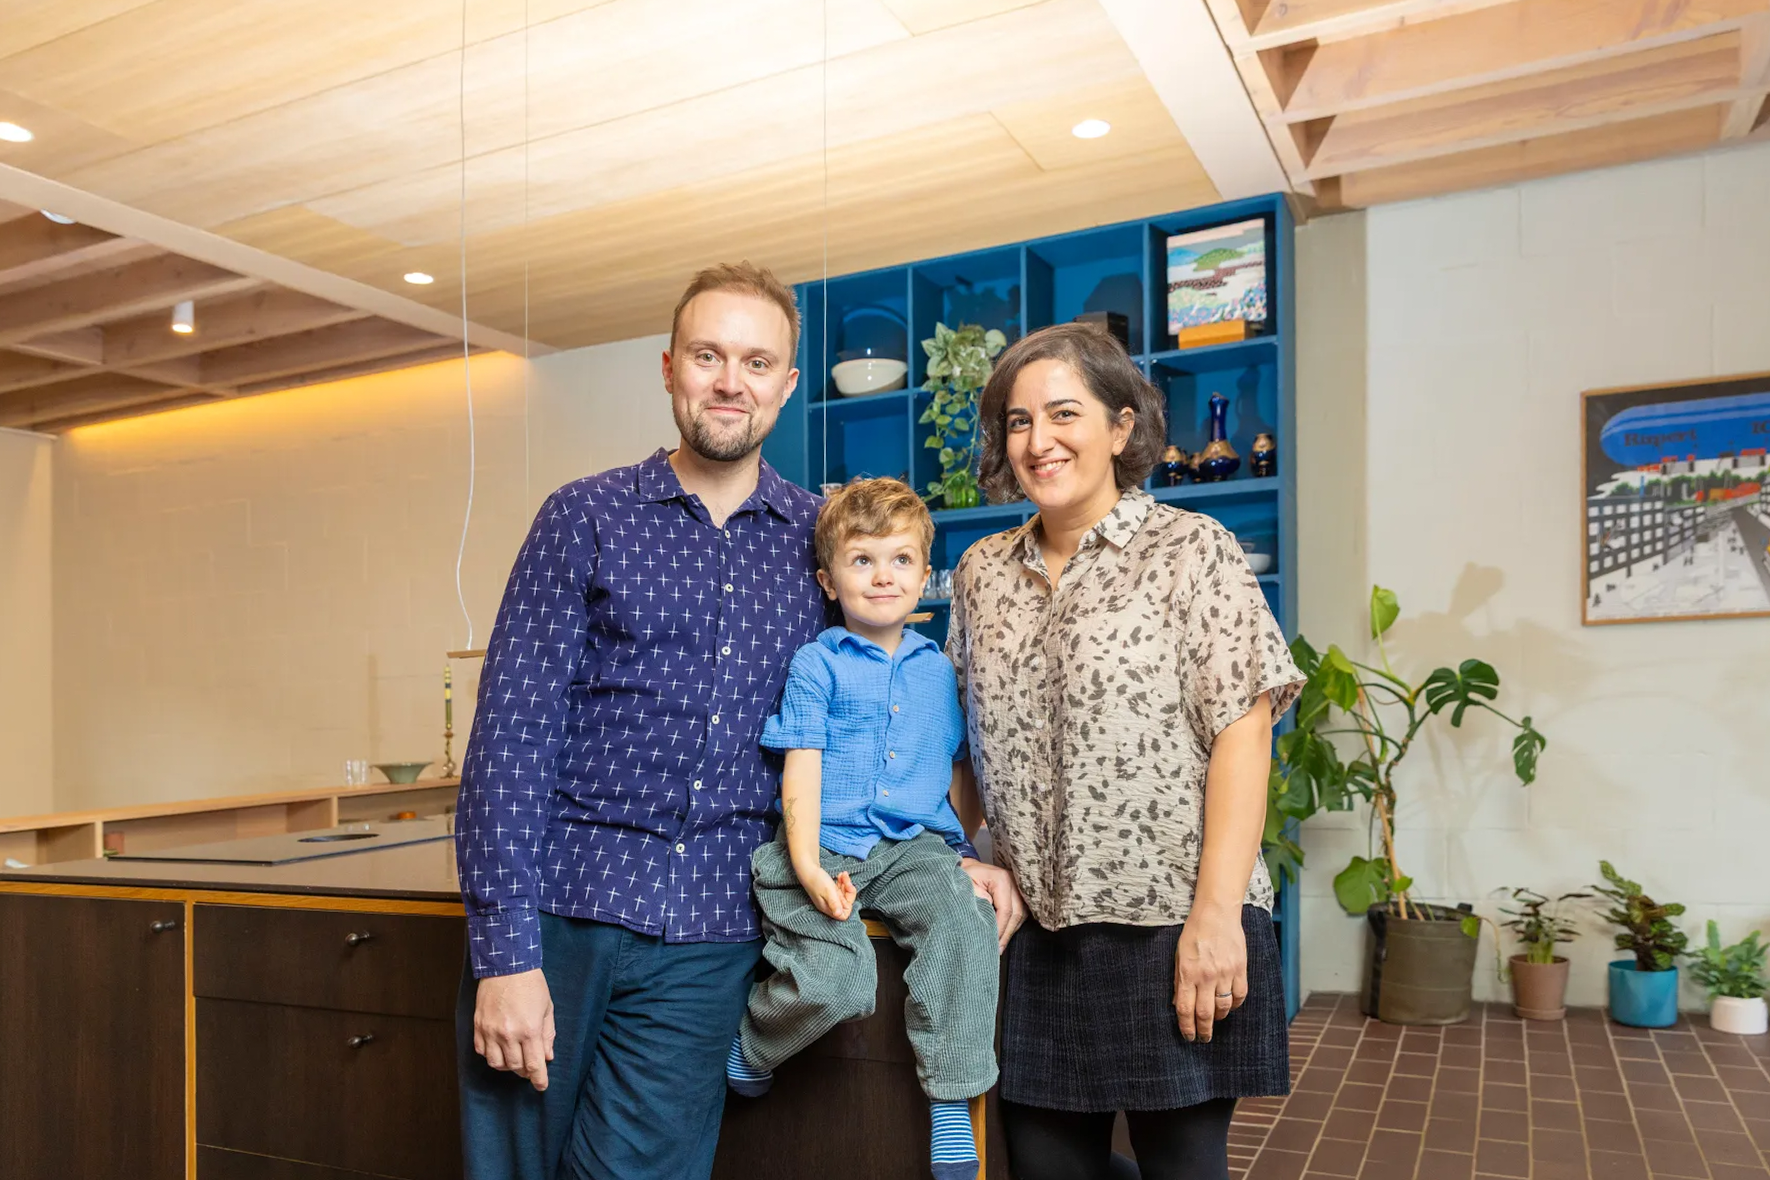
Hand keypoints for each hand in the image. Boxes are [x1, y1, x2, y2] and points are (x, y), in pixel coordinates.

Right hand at [474, 968, 556, 1090]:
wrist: (506, 965)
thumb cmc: (531, 985)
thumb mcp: (547, 1008)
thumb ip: (548, 1035)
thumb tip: (547, 1057)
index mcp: (529, 1030)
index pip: (534, 1065)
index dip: (539, 1080)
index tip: (542, 1086)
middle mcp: (509, 1034)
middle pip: (516, 1067)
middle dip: (525, 1071)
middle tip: (530, 1067)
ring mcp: (490, 1031)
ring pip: (497, 1063)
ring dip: (507, 1065)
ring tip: (515, 1058)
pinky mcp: (478, 1025)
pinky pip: (482, 1051)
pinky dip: (491, 1054)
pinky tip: (499, 1049)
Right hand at [801, 865, 856, 920]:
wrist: (807, 869)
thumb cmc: (816, 880)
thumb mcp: (827, 891)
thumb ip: (834, 903)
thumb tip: (840, 916)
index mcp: (828, 907)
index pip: (843, 914)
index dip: (849, 904)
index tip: (847, 893)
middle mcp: (829, 904)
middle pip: (845, 903)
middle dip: (848, 890)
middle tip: (846, 880)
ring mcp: (830, 898)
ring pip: (844, 894)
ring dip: (846, 884)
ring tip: (843, 874)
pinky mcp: (830, 891)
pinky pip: (840, 889)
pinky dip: (842, 882)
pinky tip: (840, 875)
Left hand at [960, 858, 1025, 950]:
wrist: (968, 868)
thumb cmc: (965, 876)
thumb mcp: (965, 885)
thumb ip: (977, 900)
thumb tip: (989, 916)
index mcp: (1002, 879)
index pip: (1006, 910)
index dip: (999, 928)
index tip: (991, 942)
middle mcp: (1014, 882)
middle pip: (1017, 914)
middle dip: (1006, 934)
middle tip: (997, 950)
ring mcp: (1018, 888)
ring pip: (1021, 915)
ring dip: (1010, 932)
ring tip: (999, 947)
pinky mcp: (1018, 894)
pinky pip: (1020, 913)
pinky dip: (1012, 926)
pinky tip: (1003, 936)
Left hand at [1173, 905, 1246, 1042]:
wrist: (1217, 913)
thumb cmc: (1194, 933)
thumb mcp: (1179, 956)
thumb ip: (1179, 981)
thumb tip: (1178, 1004)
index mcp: (1188, 973)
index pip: (1186, 1009)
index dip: (1187, 1027)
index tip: (1188, 1037)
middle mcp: (1207, 976)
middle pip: (1206, 1013)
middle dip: (1204, 1030)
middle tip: (1203, 1038)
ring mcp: (1225, 973)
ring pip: (1224, 1007)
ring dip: (1219, 1018)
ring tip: (1215, 1020)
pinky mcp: (1240, 969)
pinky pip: (1240, 995)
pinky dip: (1235, 1004)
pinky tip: (1230, 1005)